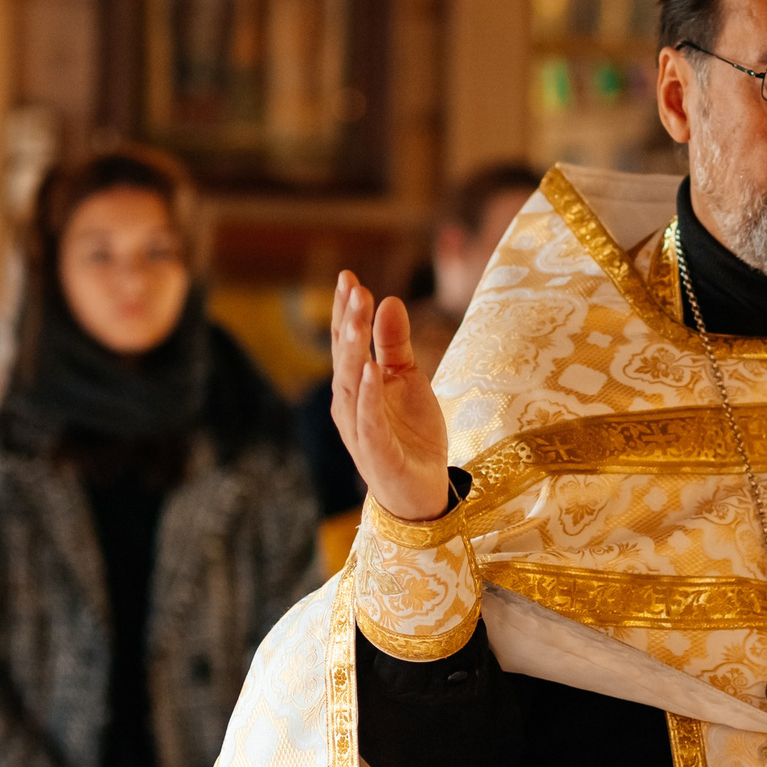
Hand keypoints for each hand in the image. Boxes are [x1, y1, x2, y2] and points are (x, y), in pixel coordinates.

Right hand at [330, 271, 452, 521]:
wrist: (422, 490)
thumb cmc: (409, 432)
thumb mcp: (409, 379)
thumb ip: (396, 344)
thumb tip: (389, 300)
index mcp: (355, 385)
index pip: (345, 342)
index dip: (344, 311)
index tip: (348, 276)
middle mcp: (349, 405)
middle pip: (345, 359)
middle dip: (348, 323)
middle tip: (354, 289)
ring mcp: (360, 430)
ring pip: (350, 388)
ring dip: (352, 354)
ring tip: (356, 322)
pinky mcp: (377, 454)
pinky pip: (368, 423)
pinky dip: (367, 397)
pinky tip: (369, 371)